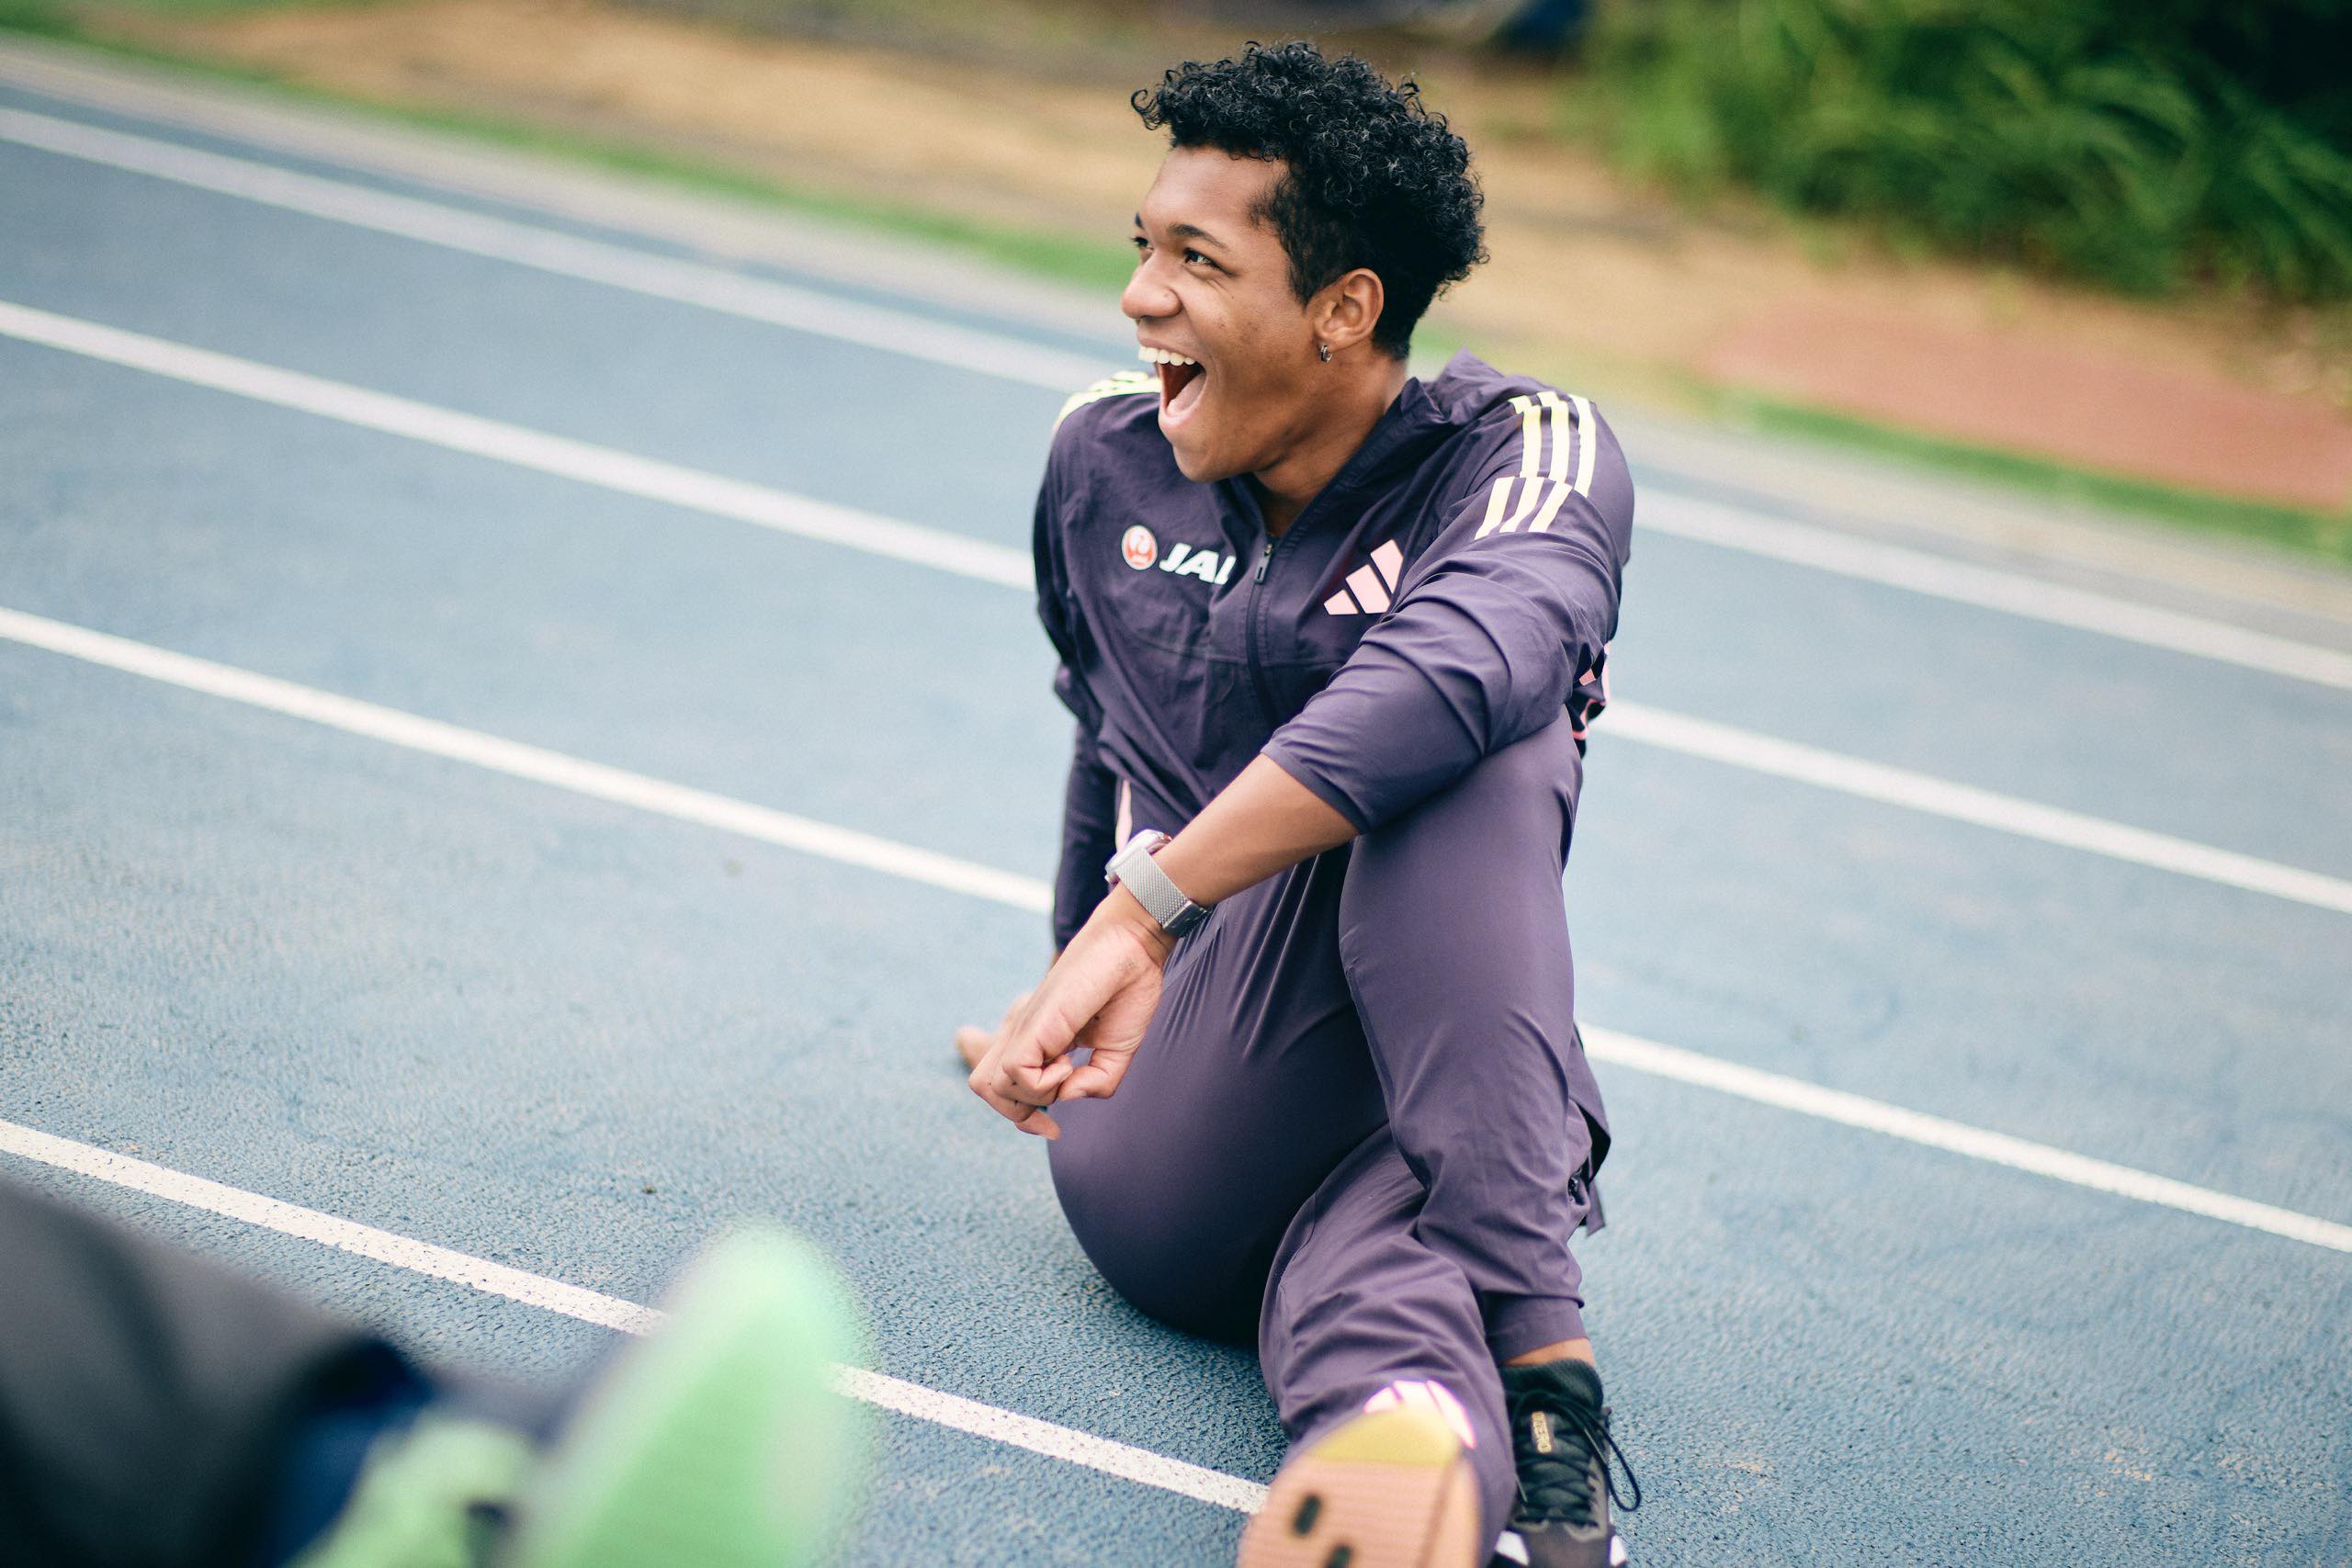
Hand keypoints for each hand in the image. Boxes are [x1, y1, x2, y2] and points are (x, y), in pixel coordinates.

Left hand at [967, 887, 1174, 1138]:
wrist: (1135, 947)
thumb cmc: (1128, 991)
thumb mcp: (1116, 1052)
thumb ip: (1096, 1083)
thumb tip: (1067, 1098)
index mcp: (1038, 1039)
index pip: (1003, 1084)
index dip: (1023, 1116)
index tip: (1053, 1131)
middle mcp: (1024, 1034)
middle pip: (985, 1087)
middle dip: (1017, 1115)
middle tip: (1051, 1123)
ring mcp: (1025, 1028)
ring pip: (991, 1085)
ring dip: (1030, 1099)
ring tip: (1067, 1074)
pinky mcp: (1034, 1024)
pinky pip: (1016, 1072)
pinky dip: (1042, 1083)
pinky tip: (1069, 1062)